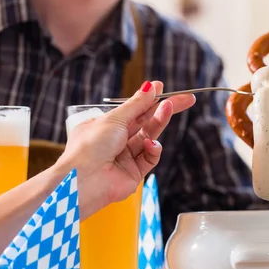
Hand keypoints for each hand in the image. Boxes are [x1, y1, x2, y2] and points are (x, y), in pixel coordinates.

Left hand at [57, 81, 194, 217]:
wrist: (83, 181)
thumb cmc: (90, 148)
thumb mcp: (114, 119)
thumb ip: (136, 104)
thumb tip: (151, 86)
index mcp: (106, 126)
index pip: (133, 110)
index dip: (150, 99)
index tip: (164, 89)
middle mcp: (116, 141)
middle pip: (146, 122)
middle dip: (165, 109)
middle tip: (186, 99)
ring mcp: (126, 157)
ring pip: (150, 137)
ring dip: (159, 123)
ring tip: (167, 109)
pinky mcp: (134, 173)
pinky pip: (150, 157)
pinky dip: (153, 149)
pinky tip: (151, 144)